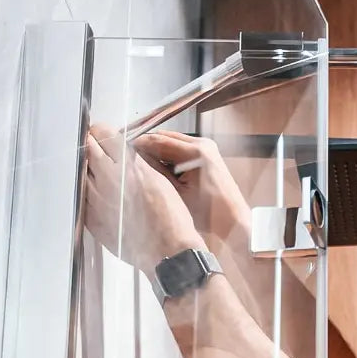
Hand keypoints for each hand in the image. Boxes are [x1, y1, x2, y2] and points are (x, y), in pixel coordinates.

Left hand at [84, 122, 202, 270]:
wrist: (169, 252)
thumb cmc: (171, 220)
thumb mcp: (159, 179)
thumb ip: (136, 162)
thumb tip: (123, 151)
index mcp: (126, 166)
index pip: (102, 133)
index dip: (101, 131)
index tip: (101, 133)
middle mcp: (108, 180)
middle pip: (87, 149)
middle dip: (92, 145)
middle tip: (96, 147)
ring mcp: (96, 200)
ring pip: (81, 173)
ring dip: (88, 169)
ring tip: (102, 175)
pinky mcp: (92, 219)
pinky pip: (82, 198)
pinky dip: (88, 192)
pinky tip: (101, 196)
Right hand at [132, 131, 251, 245]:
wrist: (233, 220)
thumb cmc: (210, 212)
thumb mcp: (176, 192)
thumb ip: (155, 171)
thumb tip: (136, 158)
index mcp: (196, 152)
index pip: (158, 140)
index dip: (138, 144)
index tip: (123, 149)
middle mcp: (203, 144)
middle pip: (164, 137)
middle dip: (145, 145)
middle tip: (127, 154)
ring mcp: (206, 147)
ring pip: (171, 142)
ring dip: (156, 149)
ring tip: (139, 161)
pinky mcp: (207, 153)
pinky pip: (181, 149)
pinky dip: (168, 155)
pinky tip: (157, 166)